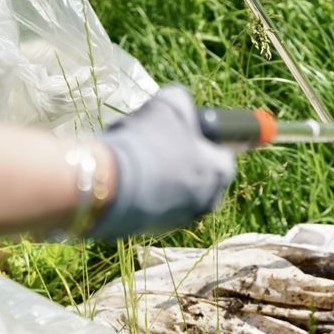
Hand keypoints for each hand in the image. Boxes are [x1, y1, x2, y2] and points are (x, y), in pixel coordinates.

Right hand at [91, 85, 235, 239]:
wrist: (110, 184)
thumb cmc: (149, 142)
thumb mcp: (171, 104)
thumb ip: (185, 103)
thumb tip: (185, 109)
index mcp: (221, 174)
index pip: (223, 154)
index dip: (204, 139)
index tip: (185, 129)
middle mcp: (208, 202)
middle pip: (198, 173)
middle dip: (180, 157)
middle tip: (155, 140)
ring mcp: (182, 219)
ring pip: (175, 189)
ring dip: (160, 173)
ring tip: (134, 157)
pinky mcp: (155, 229)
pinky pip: (155, 204)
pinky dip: (144, 190)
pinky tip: (123, 177)